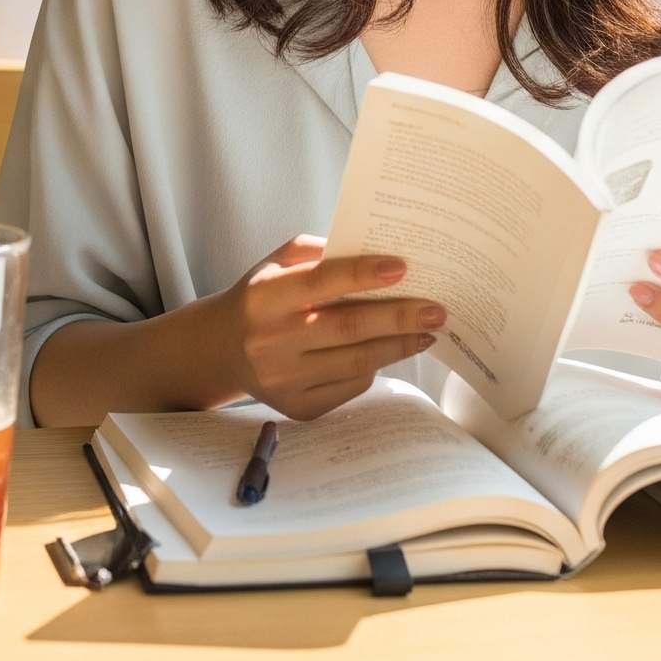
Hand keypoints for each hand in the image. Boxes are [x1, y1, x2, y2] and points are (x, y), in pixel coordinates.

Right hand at [202, 235, 443, 420]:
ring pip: (356, 361)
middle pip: (349, 327)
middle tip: (437, 309)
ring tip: (427, 331)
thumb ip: (320, 252)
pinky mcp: (297, 408)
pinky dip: (375, 367)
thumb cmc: (262, 295)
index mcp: (266, 296)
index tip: (403, 266)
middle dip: (399, 317)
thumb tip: (376, 253)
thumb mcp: (278, 261)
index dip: (364, 274)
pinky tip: (391, 351)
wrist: (224, 349)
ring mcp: (284, 380)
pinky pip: (349, 387)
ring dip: (398, 346)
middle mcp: (272, 340)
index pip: (323, 282)